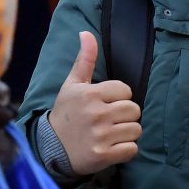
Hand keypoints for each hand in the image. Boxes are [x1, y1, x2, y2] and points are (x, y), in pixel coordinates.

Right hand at [47, 32, 141, 174]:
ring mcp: (101, 136)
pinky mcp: (104, 156)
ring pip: (136, 129)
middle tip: (109, 119)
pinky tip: (111, 146)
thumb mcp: (72, 84)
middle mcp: (96, 114)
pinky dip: (126, 149)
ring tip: (111, 133)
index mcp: (90, 94)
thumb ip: (84, 59)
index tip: (105, 103)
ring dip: (127, 132)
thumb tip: (86, 33)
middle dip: (125, 115)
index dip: (118, 97)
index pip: (126, 90)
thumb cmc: (66, 112)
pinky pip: (132, 149)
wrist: (51, 148)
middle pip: (134, 110)